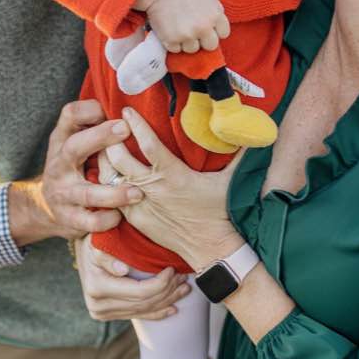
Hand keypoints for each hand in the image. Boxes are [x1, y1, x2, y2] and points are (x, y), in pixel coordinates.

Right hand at [7, 99, 142, 244]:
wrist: (43, 206)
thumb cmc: (72, 167)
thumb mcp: (75, 143)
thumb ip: (94, 126)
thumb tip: (125, 109)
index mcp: (63, 141)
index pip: (69, 115)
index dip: (89, 110)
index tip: (116, 110)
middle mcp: (59, 164)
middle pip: (74, 147)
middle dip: (99, 137)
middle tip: (126, 129)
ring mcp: (63, 193)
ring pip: (87, 193)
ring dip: (113, 193)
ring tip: (137, 192)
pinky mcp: (68, 218)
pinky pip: (88, 222)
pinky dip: (105, 220)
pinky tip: (120, 216)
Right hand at [73, 234, 191, 320]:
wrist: (84, 253)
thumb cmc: (96, 242)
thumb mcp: (98, 243)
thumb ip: (107, 255)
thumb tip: (122, 270)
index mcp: (98, 287)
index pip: (139, 292)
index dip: (161, 283)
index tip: (173, 270)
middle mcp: (98, 305)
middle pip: (144, 303)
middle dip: (168, 291)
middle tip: (184, 278)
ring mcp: (103, 313)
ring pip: (144, 311)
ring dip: (167, 301)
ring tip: (183, 289)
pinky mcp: (109, 315)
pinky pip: (138, 316)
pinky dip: (157, 313)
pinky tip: (172, 308)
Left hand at [101, 106, 245, 268]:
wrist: (211, 248)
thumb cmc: (220, 213)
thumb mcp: (230, 181)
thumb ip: (238, 154)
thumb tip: (255, 133)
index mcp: (173, 174)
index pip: (148, 143)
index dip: (136, 124)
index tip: (127, 110)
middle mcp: (152, 188)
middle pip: (119, 157)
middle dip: (111, 138)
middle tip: (110, 126)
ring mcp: (140, 204)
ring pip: (110, 176)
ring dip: (104, 159)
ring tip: (103, 146)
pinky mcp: (134, 219)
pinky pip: (111, 196)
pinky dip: (106, 182)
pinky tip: (105, 172)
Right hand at [135, 0, 229, 53]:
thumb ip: (215, 15)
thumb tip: (216, 31)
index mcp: (216, 14)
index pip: (224, 34)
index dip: (215, 31)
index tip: (206, 27)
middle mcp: (204, 26)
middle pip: (211, 46)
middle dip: (203, 40)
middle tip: (192, 30)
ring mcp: (188, 34)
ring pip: (192, 49)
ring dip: (186, 42)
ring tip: (178, 27)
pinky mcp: (172, 40)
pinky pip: (176, 49)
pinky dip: (172, 42)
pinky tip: (170, 29)